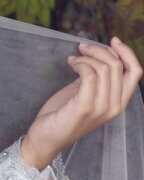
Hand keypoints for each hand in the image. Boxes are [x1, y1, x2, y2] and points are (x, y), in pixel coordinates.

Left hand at [21, 36, 141, 169]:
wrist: (45, 138)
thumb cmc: (62, 115)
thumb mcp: (84, 93)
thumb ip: (96, 78)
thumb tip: (99, 56)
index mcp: (118, 102)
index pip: (136, 72)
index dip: (127, 53)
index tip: (113, 40)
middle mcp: (114, 106)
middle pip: (118, 66)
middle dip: (99, 50)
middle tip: (82, 48)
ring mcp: (101, 108)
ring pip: (104, 68)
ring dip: (87, 57)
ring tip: (73, 59)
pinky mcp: (85, 108)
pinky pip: (90, 75)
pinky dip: (81, 64)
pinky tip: (71, 63)